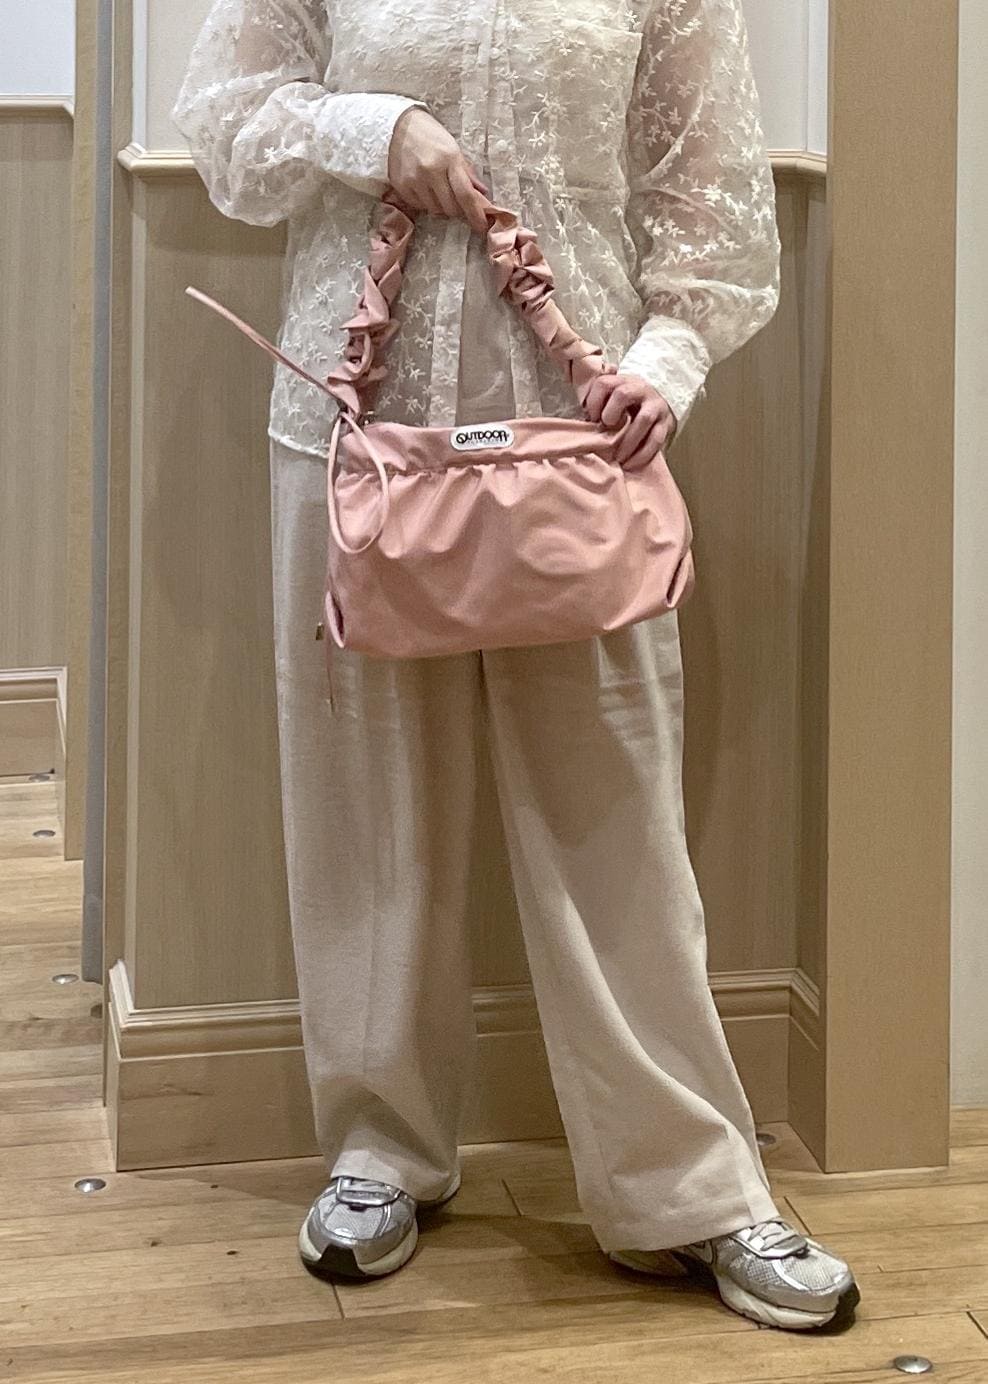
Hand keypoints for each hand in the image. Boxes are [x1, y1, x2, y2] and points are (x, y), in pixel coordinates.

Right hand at [388, 108, 490, 232]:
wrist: (399, 126)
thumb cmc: (431, 136)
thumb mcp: (453, 149)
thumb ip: (467, 173)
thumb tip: (482, 194)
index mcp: (449, 159)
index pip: (466, 194)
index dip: (475, 214)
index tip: (481, 226)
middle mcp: (431, 171)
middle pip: (451, 208)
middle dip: (457, 210)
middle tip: (456, 201)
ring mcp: (414, 180)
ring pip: (435, 210)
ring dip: (441, 206)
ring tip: (437, 190)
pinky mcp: (401, 186)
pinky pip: (420, 206)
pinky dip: (426, 202)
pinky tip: (424, 188)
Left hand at [584, 372, 677, 467]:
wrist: (659, 402)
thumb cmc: (627, 404)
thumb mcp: (613, 397)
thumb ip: (598, 403)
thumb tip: (584, 422)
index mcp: (622, 381)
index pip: (604, 383)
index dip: (594, 401)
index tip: (591, 418)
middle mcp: (641, 389)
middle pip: (623, 394)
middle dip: (610, 414)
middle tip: (606, 430)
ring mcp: (656, 406)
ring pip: (643, 419)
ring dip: (628, 441)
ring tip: (618, 457)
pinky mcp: (666, 423)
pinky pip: (656, 439)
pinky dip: (642, 454)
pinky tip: (630, 464)